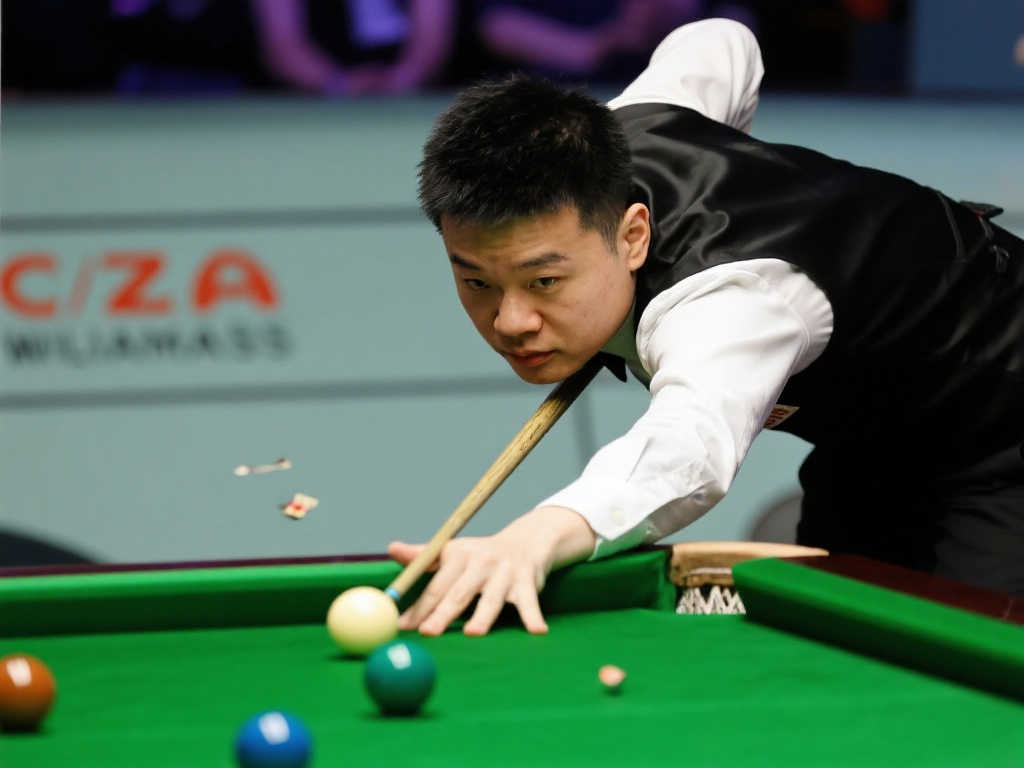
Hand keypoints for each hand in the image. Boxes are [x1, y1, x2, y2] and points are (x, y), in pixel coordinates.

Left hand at [387, 506, 596, 636]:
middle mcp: (481, 562)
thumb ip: (422, 557)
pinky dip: (533, 616)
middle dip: (442, 613)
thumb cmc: (480, 555)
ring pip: (492, 599)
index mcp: (458, 555)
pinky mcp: (527, 582)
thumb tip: (391, 549)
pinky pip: (529, 603)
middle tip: (428, 632)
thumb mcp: (452, 551)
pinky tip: (536, 631)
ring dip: (483, 616)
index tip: (402, 628)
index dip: (418, 607)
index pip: (436, 586)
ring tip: (473, 633)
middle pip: (459, 593)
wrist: (526, 540)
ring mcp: (505, 573)